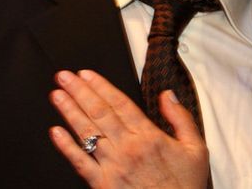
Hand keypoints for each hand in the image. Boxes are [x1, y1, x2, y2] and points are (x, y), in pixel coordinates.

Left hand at [49, 69, 208, 188]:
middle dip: (79, 91)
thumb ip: (181, 118)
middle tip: (64, 77)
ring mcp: (113, 167)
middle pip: (99, 112)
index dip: (100, 86)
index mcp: (149, 137)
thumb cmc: (184, 188)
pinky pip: (81, 163)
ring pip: (87, 132)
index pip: (119, 103)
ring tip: (57, 95)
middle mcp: (128, 148)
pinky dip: (66, 147)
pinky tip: (56, 132)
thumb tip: (168, 95)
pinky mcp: (103, 185)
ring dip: (69, 111)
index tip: (86, 74)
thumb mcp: (196, 150)